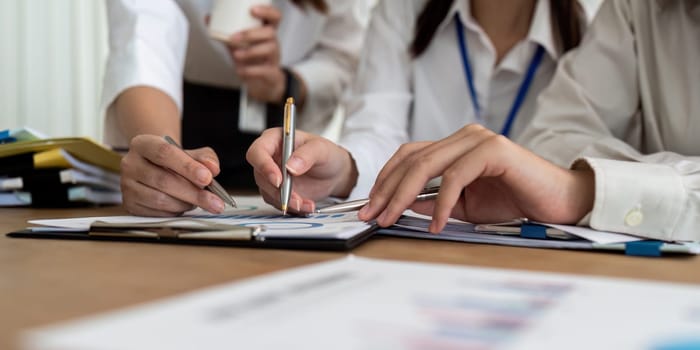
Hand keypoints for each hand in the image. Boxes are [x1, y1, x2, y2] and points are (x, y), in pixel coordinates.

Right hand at [120, 135, 225, 215]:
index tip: (207, 178)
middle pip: (163, 180)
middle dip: (194, 193)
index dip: (187, 167)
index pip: (164, 153)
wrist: (155, 169)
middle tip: (215, 201)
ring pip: (160, 199)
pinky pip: (157, 213)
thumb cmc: (174, 161)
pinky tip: (184, 205)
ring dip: (186, 203)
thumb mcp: (191, 153)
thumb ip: (205, 158)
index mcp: (143, 144)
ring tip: (198, 200)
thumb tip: (213, 169)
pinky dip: (176, 211)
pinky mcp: (130, 205)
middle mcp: (130, 164)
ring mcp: (127, 186)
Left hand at [227, 5, 284, 102]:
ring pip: (269, 49)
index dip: (267, 11)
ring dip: (250, 51)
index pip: (275, 16)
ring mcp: (273, 57)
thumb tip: (208, 18)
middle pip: (270, 32)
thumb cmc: (250, 58)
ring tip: (236, 54)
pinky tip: (240, 70)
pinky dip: (250, 70)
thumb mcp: (238, 44)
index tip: (252, 10)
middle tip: (234, 38)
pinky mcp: (271, 72)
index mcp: (266, 31)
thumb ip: (226, 32)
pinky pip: (265, 70)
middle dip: (251, 33)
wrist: (261, 82)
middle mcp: (273, 42)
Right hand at [246, 128, 357, 213]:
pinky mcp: (278, 191)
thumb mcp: (321, 149)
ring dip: (286, 201)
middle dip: (277, 190)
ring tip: (305, 203)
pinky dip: (291, 207)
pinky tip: (305, 205)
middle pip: (260, 175)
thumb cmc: (326, 155)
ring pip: (268, 192)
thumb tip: (290, 166)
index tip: (278, 179)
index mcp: (275, 140)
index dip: (264, 166)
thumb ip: (307, 155)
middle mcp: (270, 158)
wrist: (334, 174)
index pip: (258, 152)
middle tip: (295, 197)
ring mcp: (273, 176)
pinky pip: (278, 202)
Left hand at [358, 124, 594, 231]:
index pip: (409, 156)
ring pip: (427, 164)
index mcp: (456, 145)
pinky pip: (455, 177)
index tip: (371, 206)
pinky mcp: (493, 150)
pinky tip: (436, 224)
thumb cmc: (515, 202)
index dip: (386, 179)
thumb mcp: (464, 206)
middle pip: (412, 159)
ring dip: (403, 194)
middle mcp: (464, 136)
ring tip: (391, 218)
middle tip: (372, 214)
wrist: (559, 202)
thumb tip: (401, 205)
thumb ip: (434, 201)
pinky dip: (441, 203)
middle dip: (387, 189)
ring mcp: (479, 140)